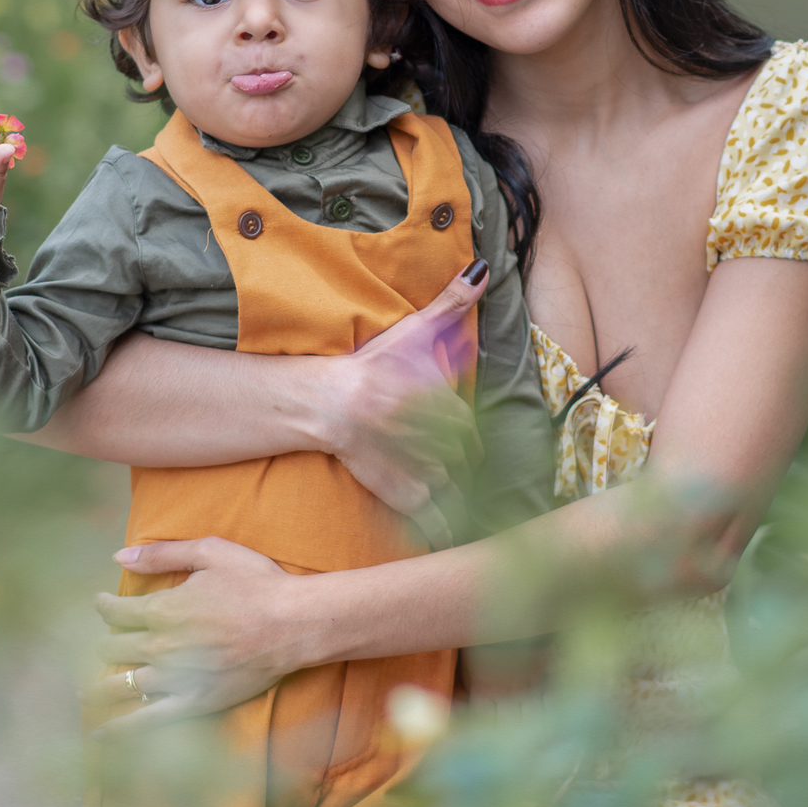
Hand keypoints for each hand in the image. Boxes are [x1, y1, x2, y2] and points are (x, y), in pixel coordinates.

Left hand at [84, 537, 300, 733]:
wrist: (295, 624)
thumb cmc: (257, 583)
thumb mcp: (211, 552)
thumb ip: (162, 555)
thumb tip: (119, 555)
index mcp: (164, 609)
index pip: (116, 612)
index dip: (104, 606)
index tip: (102, 604)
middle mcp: (162, 646)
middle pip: (114, 648)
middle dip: (104, 642)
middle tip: (104, 642)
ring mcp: (177, 679)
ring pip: (123, 684)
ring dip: (99, 686)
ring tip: (84, 690)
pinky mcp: (194, 703)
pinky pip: (147, 721)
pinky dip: (119, 729)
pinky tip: (98, 734)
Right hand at [308, 263, 488, 543]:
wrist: (324, 401)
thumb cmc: (370, 362)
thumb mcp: (413, 330)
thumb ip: (451, 302)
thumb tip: (483, 269)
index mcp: (445, 403)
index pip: (470, 424)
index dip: (466, 431)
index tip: (463, 437)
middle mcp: (437, 439)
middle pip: (466, 458)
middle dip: (465, 463)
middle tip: (461, 466)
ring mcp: (420, 469)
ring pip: (454, 488)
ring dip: (458, 494)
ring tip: (457, 497)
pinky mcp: (401, 493)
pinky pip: (433, 517)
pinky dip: (444, 529)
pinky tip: (453, 537)